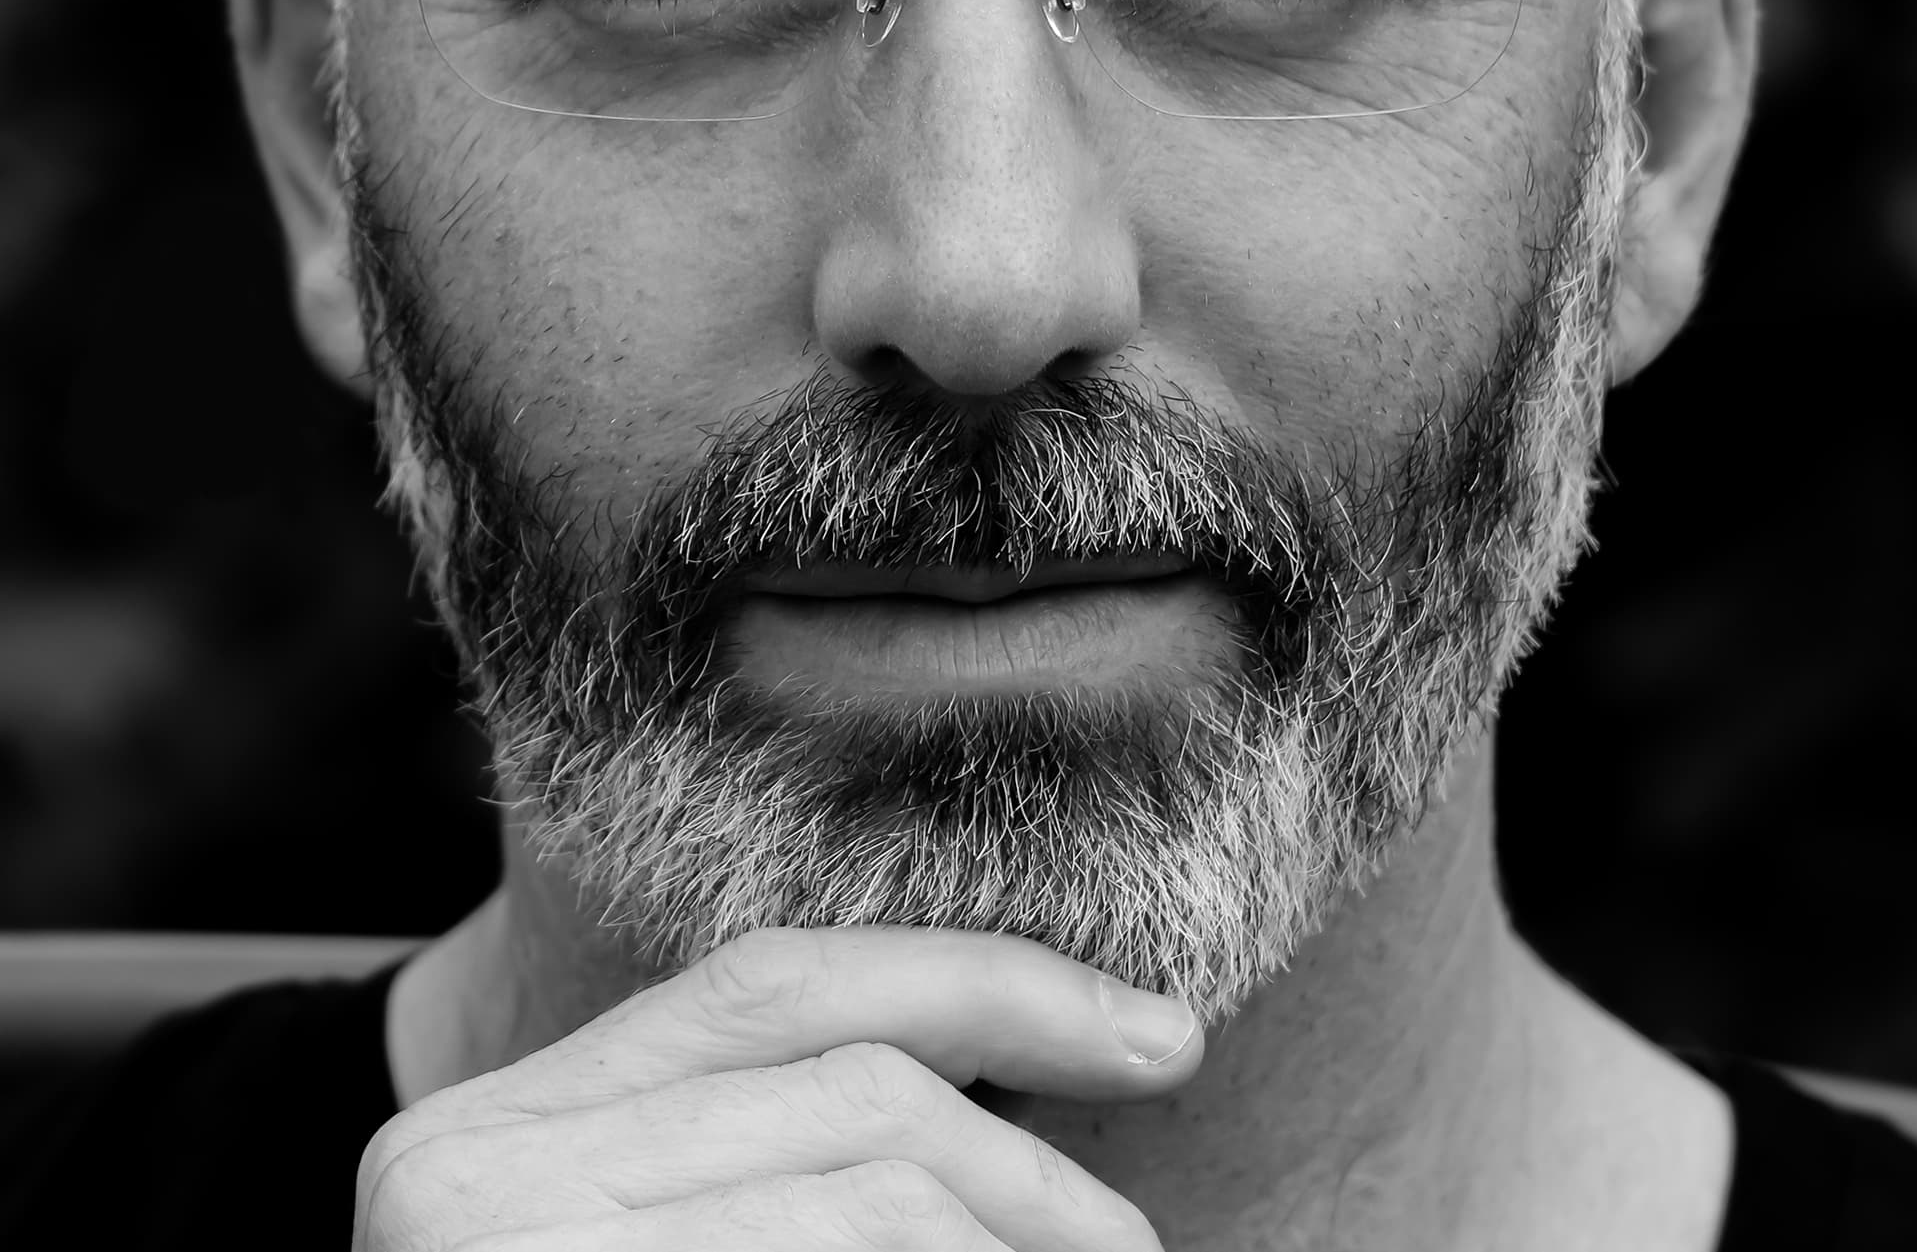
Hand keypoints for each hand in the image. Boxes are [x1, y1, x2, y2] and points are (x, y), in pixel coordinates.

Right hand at [354, 925, 1200, 1249]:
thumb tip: (1011, 1123)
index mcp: (499, 1126)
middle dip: (1036, 1167)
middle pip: (856, 1093)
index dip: (988, 985)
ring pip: (882, 1195)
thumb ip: (770, 1157)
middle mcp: (475, 1179)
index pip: (780, 982)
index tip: (1149, 1033)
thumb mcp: (653, 1237)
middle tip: (1140, 1245)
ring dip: (1022, 1240)